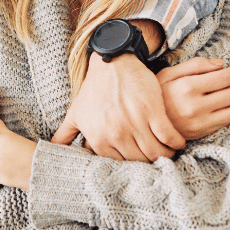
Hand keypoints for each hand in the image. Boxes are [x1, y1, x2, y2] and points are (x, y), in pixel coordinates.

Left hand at [52, 54, 181, 161]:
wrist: (111, 62)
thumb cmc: (93, 89)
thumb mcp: (76, 112)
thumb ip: (65, 134)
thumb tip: (52, 150)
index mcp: (98, 138)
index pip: (121, 166)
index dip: (132, 166)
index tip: (140, 162)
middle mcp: (116, 134)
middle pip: (141, 162)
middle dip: (151, 164)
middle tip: (158, 159)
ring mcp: (135, 123)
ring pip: (157, 153)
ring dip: (166, 156)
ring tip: (168, 152)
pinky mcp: (152, 111)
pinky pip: (169, 137)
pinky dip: (176, 143)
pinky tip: (177, 142)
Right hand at [158, 57, 229, 139]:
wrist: (144, 121)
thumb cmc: (157, 94)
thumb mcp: (169, 73)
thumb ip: (195, 65)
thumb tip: (222, 64)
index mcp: (187, 87)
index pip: (225, 77)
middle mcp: (195, 107)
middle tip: (228, 79)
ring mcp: (199, 123)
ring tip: (225, 92)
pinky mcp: (202, 133)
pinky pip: (228, 121)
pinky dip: (229, 111)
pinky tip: (220, 105)